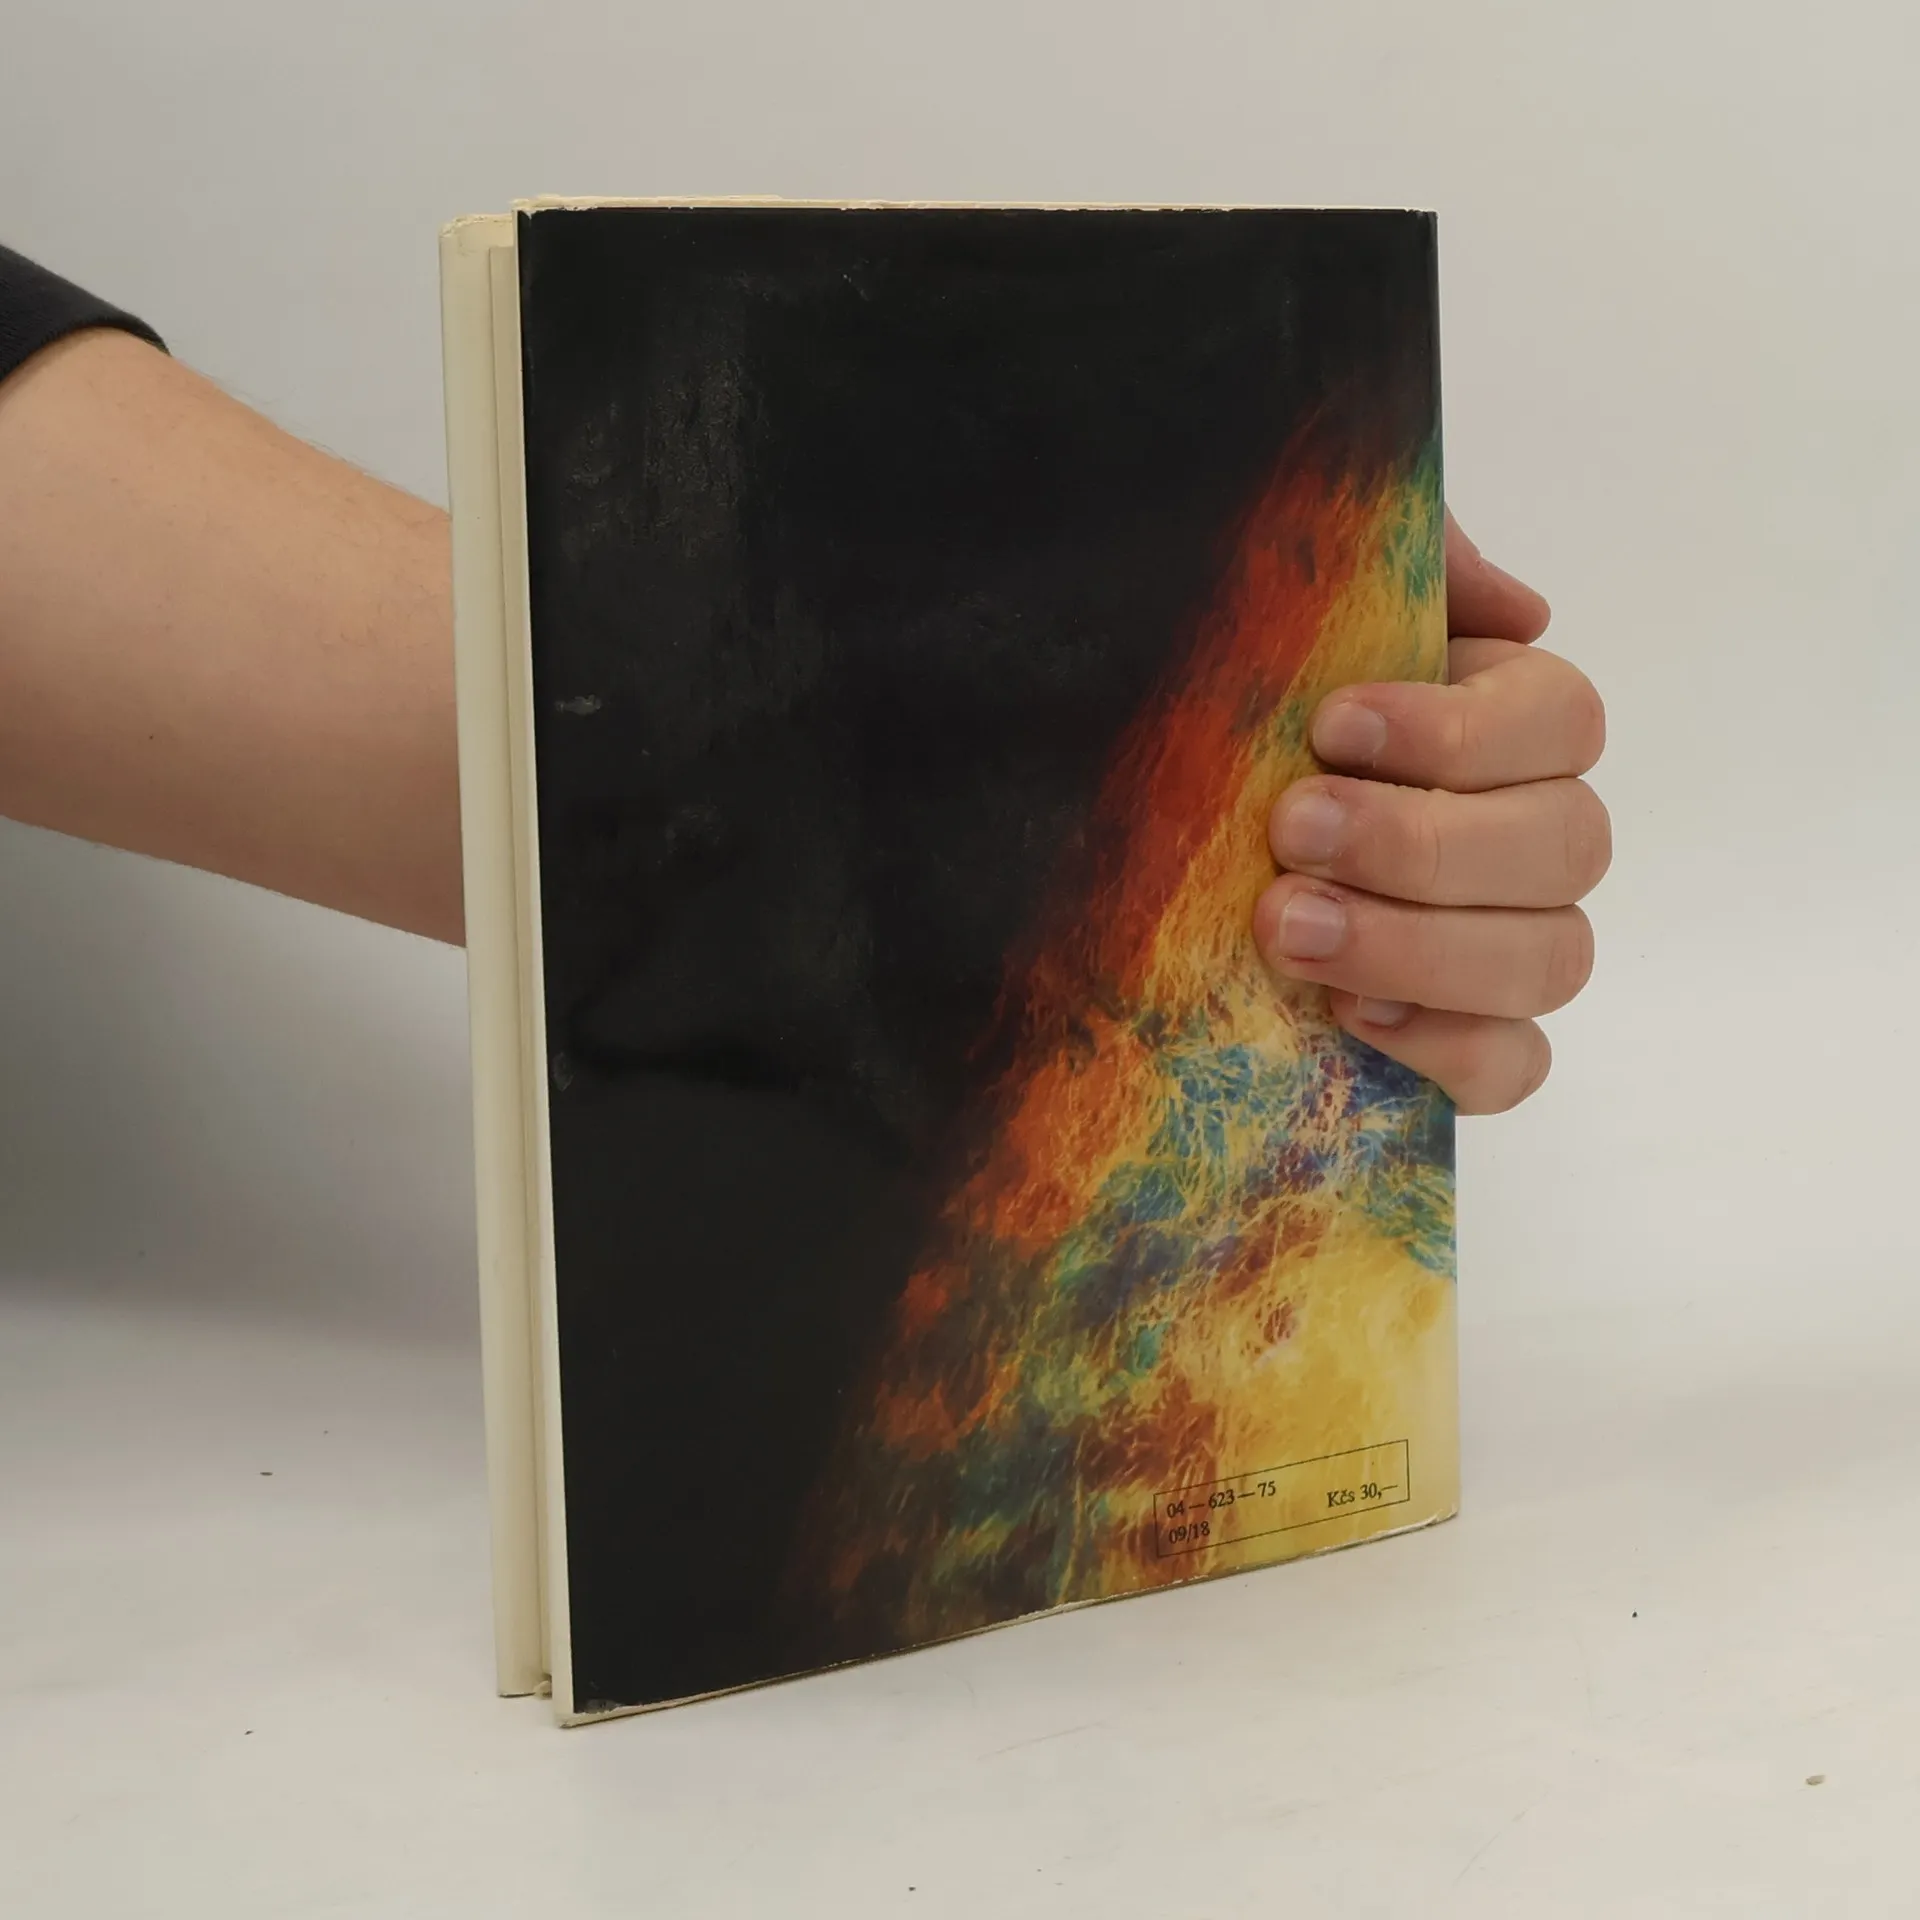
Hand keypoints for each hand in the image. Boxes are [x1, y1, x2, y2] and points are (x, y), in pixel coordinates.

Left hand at [1252, 513, 1606, 1112]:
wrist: (1154, 825)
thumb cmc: (1241, 705)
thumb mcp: (1297, 609)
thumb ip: (1405, 562)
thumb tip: (1515, 607)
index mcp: (1508, 722)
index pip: (1562, 722)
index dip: (1459, 730)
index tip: (1331, 725)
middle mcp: (1532, 834)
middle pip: (1565, 846)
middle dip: (1422, 844)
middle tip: (1290, 833)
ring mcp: (1511, 945)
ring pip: (1550, 958)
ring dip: (1420, 948)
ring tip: (1284, 930)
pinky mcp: (1467, 1039)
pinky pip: (1516, 1063)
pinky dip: (1451, 1048)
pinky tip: (1351, 1020)